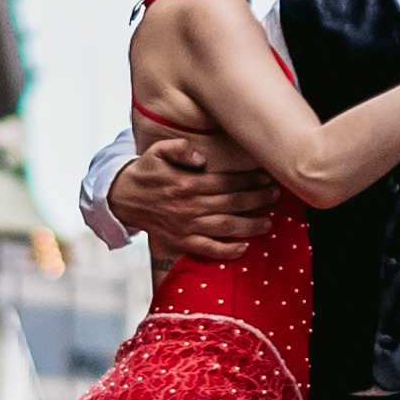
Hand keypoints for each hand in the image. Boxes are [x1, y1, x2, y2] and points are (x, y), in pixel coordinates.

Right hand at [111, 128, 275, 259]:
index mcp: (186, 183)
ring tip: (269, 223)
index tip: (267, 176)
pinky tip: (244, 248)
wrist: (124, 199)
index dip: (248, 179)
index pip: (225, 181)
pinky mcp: (181, 241)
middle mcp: (189, 206)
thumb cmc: (146, 173)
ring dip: (249, 226)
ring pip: (224, 227)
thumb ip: (178, 148)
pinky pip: (207, 249)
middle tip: (276, 195)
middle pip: (231, 203)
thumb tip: (200, 156)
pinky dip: (226, 251)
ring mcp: (186, 226)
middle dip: (257, 200)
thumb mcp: (156, 152)